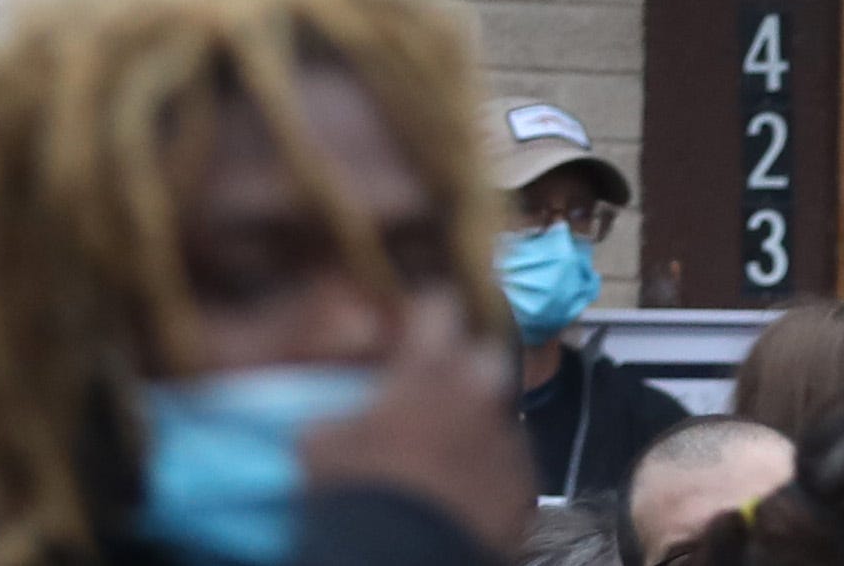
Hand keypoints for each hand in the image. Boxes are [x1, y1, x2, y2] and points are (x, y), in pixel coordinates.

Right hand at [302, 296, 533, 552]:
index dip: (423, 316)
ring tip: (447, 454)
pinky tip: (466, 490)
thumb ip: (335, 411)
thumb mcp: (320, 443)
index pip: (438, 304)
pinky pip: (511, 461)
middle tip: (433, 396)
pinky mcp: (524, 483)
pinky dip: (492, 469)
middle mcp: (478, 390)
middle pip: (482, 354)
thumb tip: (330, 411)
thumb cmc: (357, 491)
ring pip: (498, 411)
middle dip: (462, 368)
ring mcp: (506, 437)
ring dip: (476, 423)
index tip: (411, 330)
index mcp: (429, 367)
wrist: (402, 556)